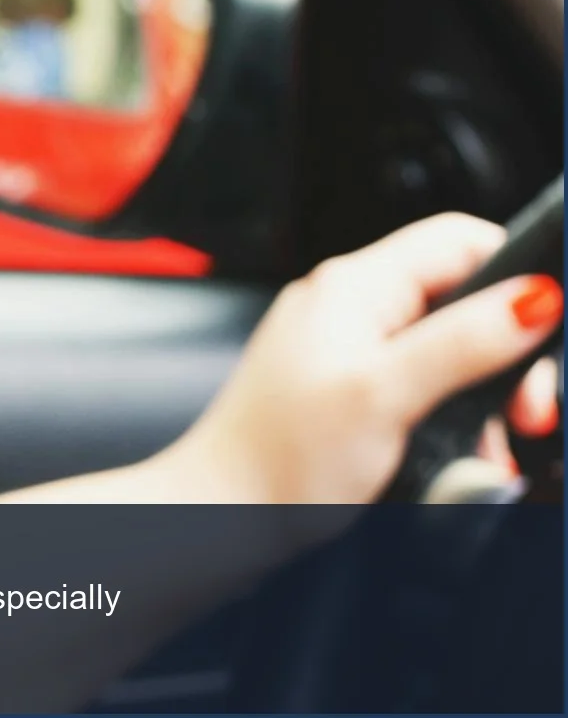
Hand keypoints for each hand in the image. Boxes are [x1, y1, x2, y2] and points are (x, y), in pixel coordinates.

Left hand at [162, 213, 561, 503]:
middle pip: (461, 300)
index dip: (515, 271)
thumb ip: (462, 342)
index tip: (546, 327)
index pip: (457, 240)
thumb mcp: (385, 393)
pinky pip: (420, 387)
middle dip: (506, 355)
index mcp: (353, 285)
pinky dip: (448, 418)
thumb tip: (535, 295)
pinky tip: (455, 454)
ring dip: (481, 398)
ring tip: (487, 445)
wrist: (218, 515)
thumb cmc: (280, 458)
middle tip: (526, 412)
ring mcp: (344, 348)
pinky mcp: (346, 391)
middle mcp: (347, 307)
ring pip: (448, 351)